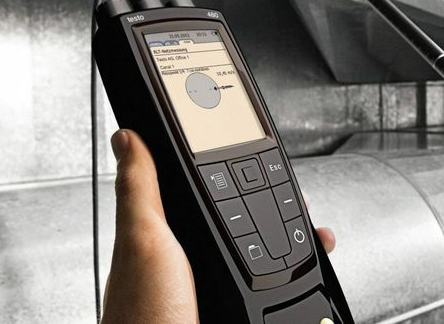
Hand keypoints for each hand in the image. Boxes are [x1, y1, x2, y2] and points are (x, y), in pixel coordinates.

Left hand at [101, 129, 335, 323]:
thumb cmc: (142, 319)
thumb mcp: (141, 241)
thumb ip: (138, 189)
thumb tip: (128, 136)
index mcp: (166, 235)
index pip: (206, 187)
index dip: (236, 168)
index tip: (265, 154)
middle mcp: (191, 261)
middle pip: (246, 219)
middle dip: (280, 208)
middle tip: (301, 204)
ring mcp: (217, 287)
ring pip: (269, 256)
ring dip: (299, 243)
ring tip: (316, 237)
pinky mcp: (238, 310)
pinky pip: (277, 290)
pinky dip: (301, 282)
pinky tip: (309, 274)